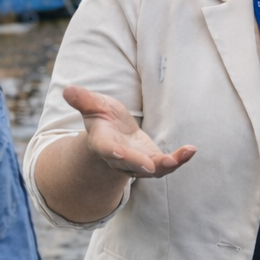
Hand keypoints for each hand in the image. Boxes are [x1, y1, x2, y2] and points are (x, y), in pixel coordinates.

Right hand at [63, 85, 195, 177]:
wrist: (114, 138)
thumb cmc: (103, 119)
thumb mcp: (93, 106)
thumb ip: (83, 100)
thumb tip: (67, 89)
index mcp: (103, 142)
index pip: (105, 148)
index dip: (111, 151)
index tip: (117, 152)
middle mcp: (120, 158)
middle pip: (129, 164)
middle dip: (140, 164)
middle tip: (152, 165)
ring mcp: (137, 163)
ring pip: (152, 170)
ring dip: (167, 165)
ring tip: (181, 156)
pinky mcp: (153, 162)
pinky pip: (167, 165)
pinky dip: (180, 159)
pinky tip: (191, 150)